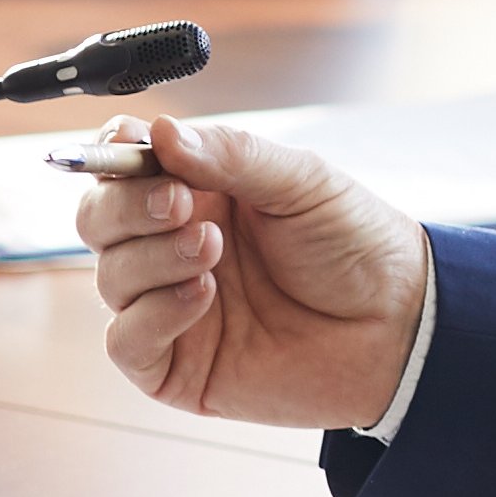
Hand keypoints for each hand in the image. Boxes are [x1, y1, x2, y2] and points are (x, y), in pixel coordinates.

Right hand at [76, 116, 430, 428]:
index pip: (120, 165)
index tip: (129, 145)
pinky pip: (124, 341)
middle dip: (128, 206)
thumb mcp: (300, 181)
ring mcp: (168, 306)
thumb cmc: (354, 245)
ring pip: (109, 275)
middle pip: (97, 218)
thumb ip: (231, 155)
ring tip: (213, 250)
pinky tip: (202, 297)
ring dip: (154, 257)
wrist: (398, 324)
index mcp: (196, 192)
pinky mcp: (175, 365)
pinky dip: (152, 314)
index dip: (111, 154)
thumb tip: (160, 130)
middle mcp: (171, 246)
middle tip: (182, 204)